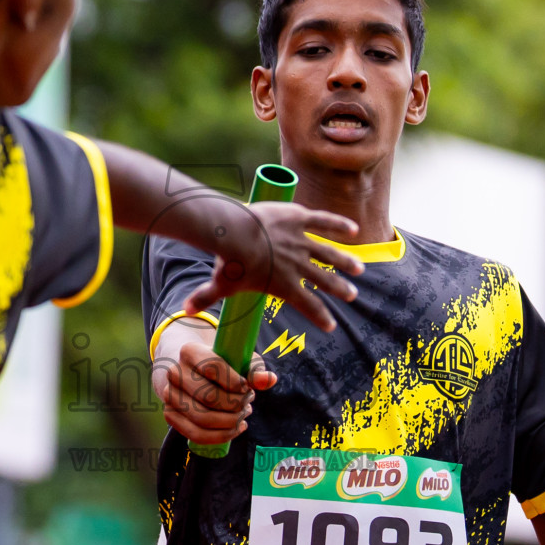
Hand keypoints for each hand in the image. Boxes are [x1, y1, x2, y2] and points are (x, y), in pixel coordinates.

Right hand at [153, 340, 275, 443]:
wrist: (191, 371)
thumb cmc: (221, 365)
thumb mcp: (238, 360)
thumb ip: (254, 369)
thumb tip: (269, 380)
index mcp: (189, 351)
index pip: (212, 367)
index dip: (235, 382)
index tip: (247, 387)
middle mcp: (174, 372)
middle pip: (209, 397)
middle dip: (235, 404)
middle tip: (248, 402)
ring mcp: (169, 395)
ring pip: (203, 418)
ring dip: (230, 422)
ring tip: (244, 415)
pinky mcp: (170, 414)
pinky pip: (196, 434)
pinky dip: (221, 435)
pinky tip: (236, 428)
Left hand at [183, 203, 363, 332]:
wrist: (236, 234)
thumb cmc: (230, 262)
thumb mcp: (220, 284)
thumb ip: (205, 297)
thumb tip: (185, 311)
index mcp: (285, 286)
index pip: (308, 306)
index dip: (321, 317)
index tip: (330, 325)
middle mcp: (299, 266)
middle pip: (324, 281)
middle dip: (339, 289)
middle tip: (351, 295)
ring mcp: (302, 242)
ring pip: (330, 253)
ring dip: (346, 261)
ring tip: (359, 269)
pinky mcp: (300, 219)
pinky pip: (324, 222)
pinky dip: (339, 225)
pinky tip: (353, 230)